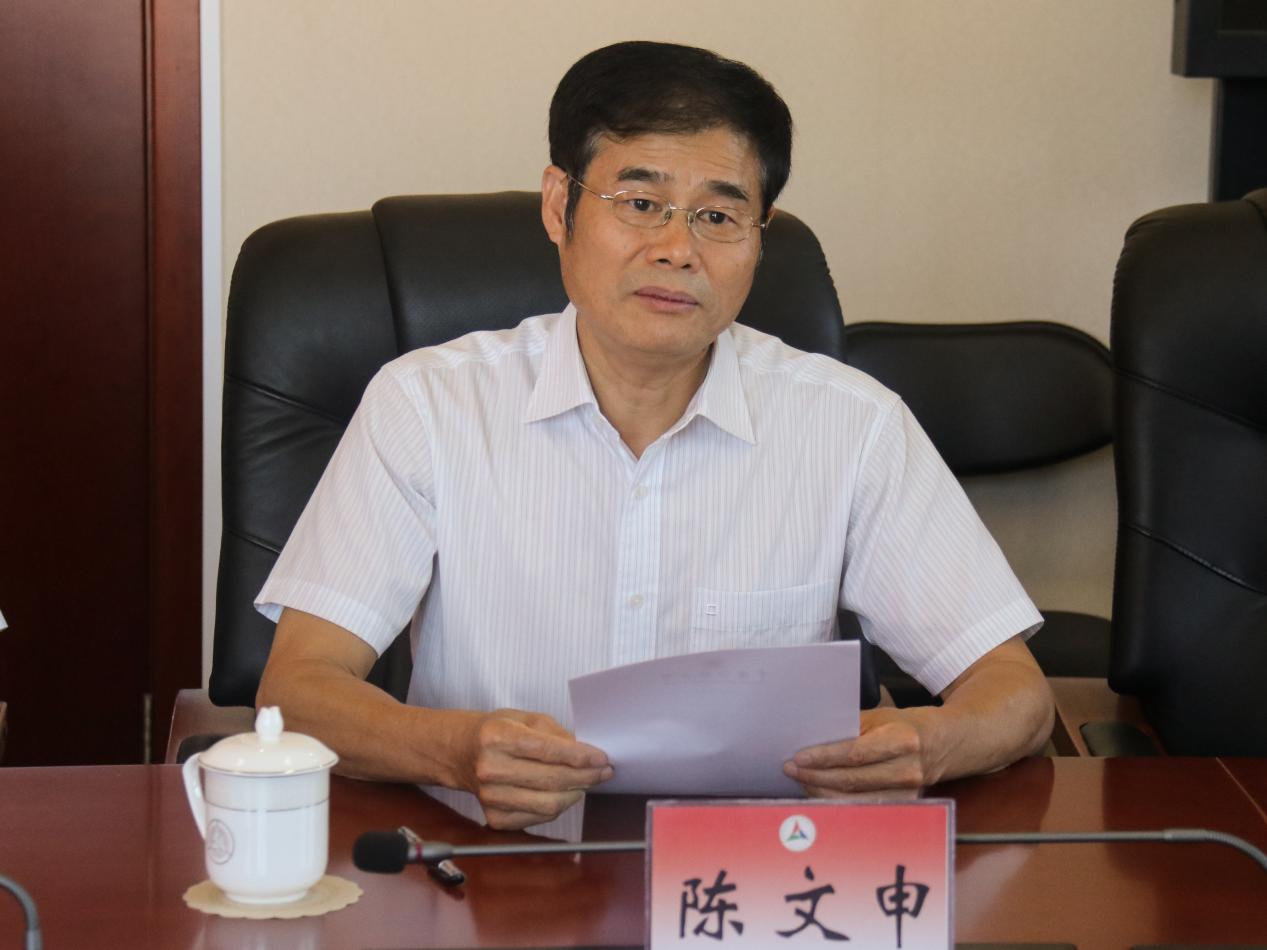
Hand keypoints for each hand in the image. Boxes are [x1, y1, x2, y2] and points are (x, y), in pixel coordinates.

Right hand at [453, 708, 612, 829]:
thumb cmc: (495, 732)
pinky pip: (539, 818)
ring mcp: (490, 797)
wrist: (460, 753)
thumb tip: (586, 753)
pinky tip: (562, 794)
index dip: (580, 756)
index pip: (548, 751)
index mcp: (497, 737)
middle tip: (603, 771)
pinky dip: (557, 807)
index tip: (602, 758)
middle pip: (552, 780)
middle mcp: (490, 768)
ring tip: (585, 782)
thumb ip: (556, 734)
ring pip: (549, 804)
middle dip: (585, 776)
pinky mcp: (494, 818)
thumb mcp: (524, 718)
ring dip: (575, 794)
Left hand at [782, 707, 934, 795]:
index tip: (798, 757)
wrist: (940, 743)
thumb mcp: (879, 716)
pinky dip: (838, 801)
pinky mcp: (903, 805)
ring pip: (854, 798)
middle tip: (791, 769)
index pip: (854, 753)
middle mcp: (907, 769)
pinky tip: (820, 792)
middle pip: (851, 780)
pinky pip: (863, 807)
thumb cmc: (903, 725)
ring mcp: (907, 792)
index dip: (824, 757)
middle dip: (815, 776)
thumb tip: (812, 738)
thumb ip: (849, 727)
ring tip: (800, 780)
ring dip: (822, 791)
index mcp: (901, 740)